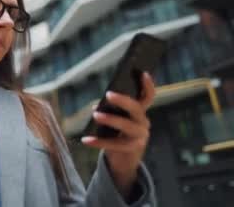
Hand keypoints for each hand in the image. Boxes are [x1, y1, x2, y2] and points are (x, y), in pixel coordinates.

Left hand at [81, 72, 155, 199]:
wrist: (123, 161)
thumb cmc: (117, 134)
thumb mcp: (115, 120)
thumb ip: (110, 110)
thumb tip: (97, 105)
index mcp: (140, 112)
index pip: (148, 97)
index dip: (148, 85)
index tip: (143, 72)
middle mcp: (143, 122)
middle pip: (136, 108)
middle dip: (123, 100)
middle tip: (108, 94)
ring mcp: (140, 137)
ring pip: (126, 126)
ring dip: (110, 119)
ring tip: (95, 115)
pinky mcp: (132, 149)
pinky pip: (114, 145)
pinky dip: (98, 142)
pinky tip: (85, 140)